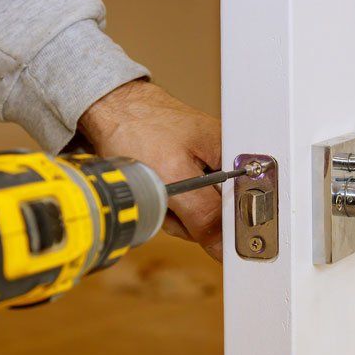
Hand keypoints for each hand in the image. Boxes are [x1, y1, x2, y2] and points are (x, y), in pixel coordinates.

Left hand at [79, 80, 222, 260]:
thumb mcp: (175, 176)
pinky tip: (154, 189)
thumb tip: (224, 246)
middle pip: (219, 217)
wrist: (110, 108)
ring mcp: (205, 169)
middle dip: (189, 219)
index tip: (199, 227)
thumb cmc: (139, 128)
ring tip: (156, 190)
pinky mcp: (187, 174)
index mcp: (233, 159)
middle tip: (167, 200)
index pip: (244, 209)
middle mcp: (224, 164)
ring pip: (198, 215)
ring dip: (172, 212)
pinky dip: (166, 204)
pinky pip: (183, 206)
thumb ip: (204, 214)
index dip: (222, 227)